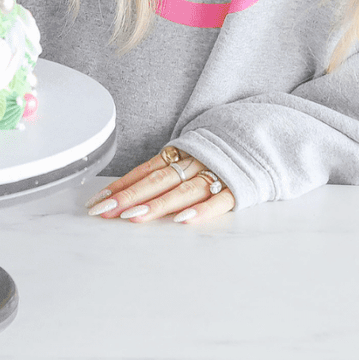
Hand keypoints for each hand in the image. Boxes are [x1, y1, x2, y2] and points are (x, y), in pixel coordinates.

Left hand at [84, 145, 234, 224]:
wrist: (261, 138)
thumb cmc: (218, 152)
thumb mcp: (189, 154)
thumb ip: (165, 170)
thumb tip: (127, 192)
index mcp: (181, 153)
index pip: (145, 170)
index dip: (121, 185)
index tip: (97, 202)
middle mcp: (194, 161)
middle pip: (157, 180)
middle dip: (129, 197)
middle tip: (105, 211)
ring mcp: (216, 173)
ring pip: (182, 190)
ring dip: (157, 205)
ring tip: (133, 217)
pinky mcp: (237, 187)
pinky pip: (218, 201)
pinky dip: (201, 211)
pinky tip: (183, 221)